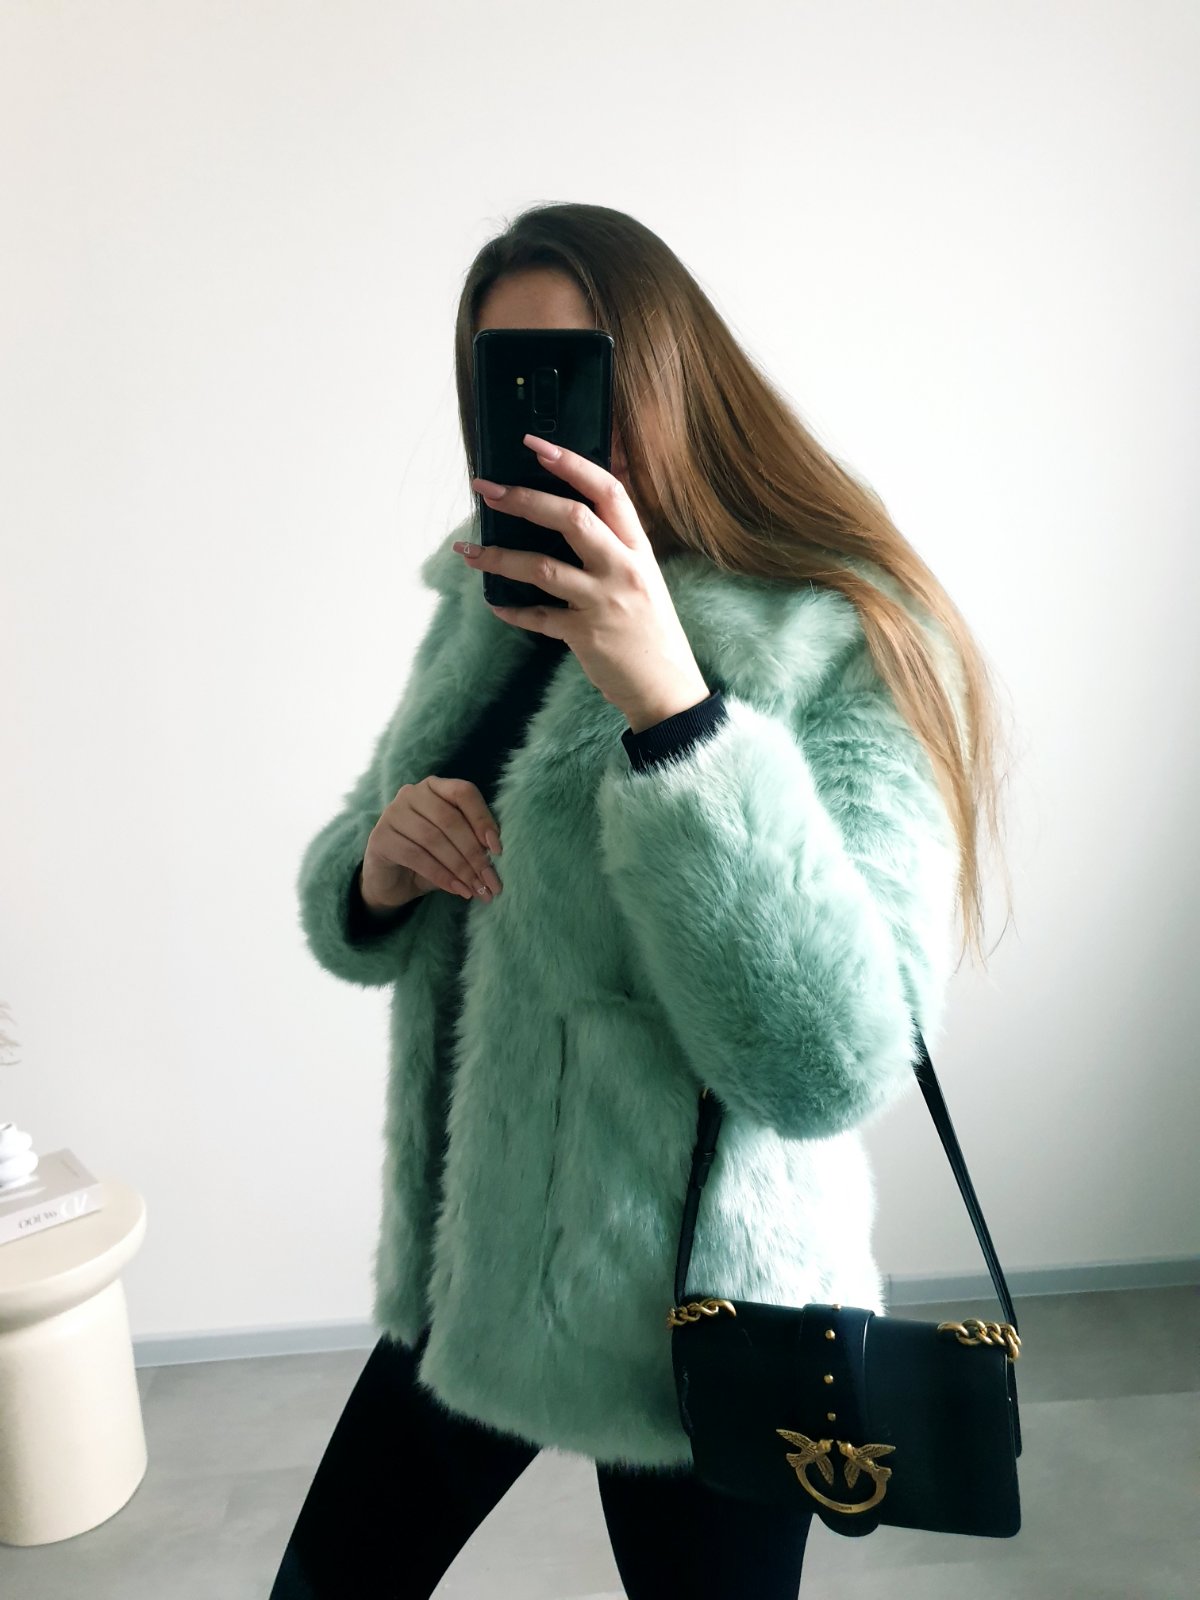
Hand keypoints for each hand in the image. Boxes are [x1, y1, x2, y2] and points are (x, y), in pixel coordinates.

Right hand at [363, 777, 503, 905]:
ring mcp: (392, 814)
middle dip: (474, 853)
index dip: (482, 819)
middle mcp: (411, 794)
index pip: (463, 792)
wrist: (393, 881)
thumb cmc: (431, 858)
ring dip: (459, 867)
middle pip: (450, 819)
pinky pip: (416, 856)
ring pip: (434, 839)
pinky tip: (456, 889)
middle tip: (490, 880)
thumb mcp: (455, 846)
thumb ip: (473, 841)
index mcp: (435, 787)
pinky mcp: (380, 838)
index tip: (497, 849)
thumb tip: (496, 853)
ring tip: (476, 888)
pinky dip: (440, 875)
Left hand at [458, 434, 710, 732]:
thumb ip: (611, 548)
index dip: (572, 464)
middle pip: (572, 519)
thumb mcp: (643, 579)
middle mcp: (623, 570)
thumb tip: (563, 518)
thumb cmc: (651, 631)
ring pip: (543, 567)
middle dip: (523, 499)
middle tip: (486, 490)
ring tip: (468, 550)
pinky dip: (512, 610)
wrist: (667, 689)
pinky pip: (538, 617)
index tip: (536, 446)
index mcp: (638, 550)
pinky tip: (495, 602)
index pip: (608, 492)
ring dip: (500, 556)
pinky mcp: (585, 635)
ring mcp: (604, 602)